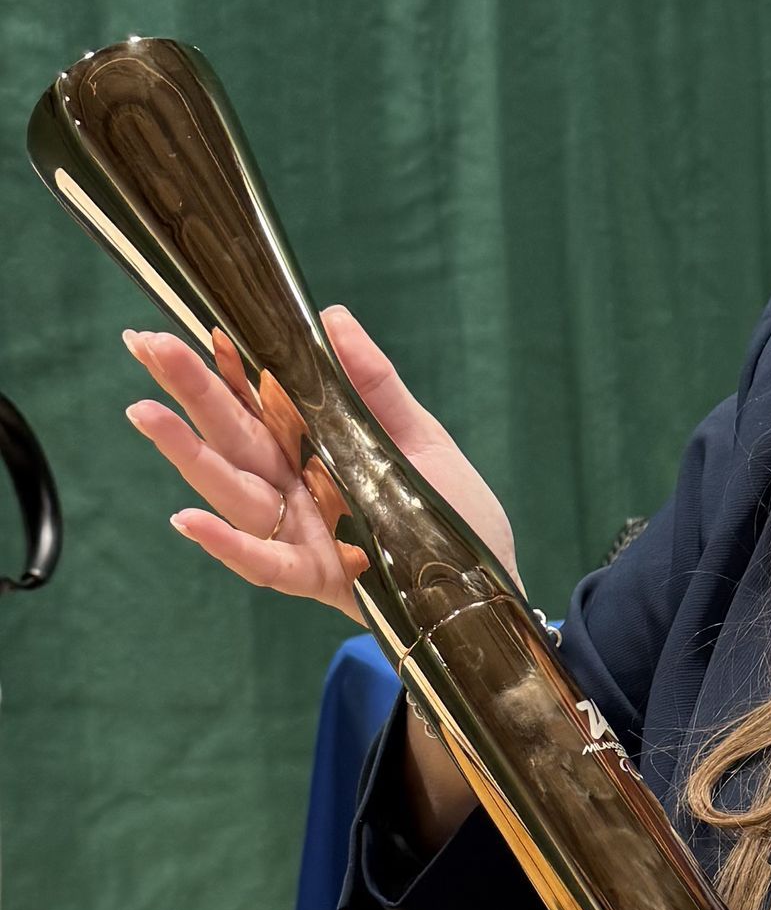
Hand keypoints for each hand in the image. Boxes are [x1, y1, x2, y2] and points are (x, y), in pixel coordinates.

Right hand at [123, 304, 517, 617]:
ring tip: (145, 413)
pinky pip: (266, 562)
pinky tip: (186, 518)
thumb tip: (333, 319)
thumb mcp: (423, 439)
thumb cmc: (455, 514)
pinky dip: (228, 544)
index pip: (260, 400)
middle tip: (143, 342)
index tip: (196, 324)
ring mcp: (303, 532)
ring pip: (237, 490)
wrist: (489, 590)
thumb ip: (376, 386)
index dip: (228, 365)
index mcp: (318, 446)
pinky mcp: (318, 577)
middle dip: (190, 391)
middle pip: (235, 435)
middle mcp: (298, 486)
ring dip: (189, 454)